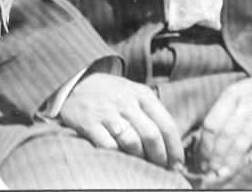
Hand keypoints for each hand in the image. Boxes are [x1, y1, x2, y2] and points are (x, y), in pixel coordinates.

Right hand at [60, 72, 184, 170]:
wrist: (74, 84)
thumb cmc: (111, 95)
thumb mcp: (133, 94)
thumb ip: (151, 115)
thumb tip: (171, 148)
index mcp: (141, 94)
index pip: (166, 125)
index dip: (175, 149)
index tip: (177, 164)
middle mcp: (125, 102)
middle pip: (151, 136)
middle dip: (160, 157)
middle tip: (160, 167)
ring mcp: (106, 112)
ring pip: (132, 143)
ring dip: (140, 158)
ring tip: (141, 163)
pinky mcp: (88, 123)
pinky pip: (109, 146)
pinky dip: (118, 156)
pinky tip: (121, 157)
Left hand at [195, 66, 251, 182]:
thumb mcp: (241, 96)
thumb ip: (227, 116)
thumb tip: (209, 147)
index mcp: (232, 93)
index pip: (212, 122)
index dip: (205, 145)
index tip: (203, 161)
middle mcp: (249, 98)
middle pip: (227, 131)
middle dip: (218, 155)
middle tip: (213, 172)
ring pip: (247, 134)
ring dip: (235, 156)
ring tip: (227, 172)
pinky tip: (251, 161)